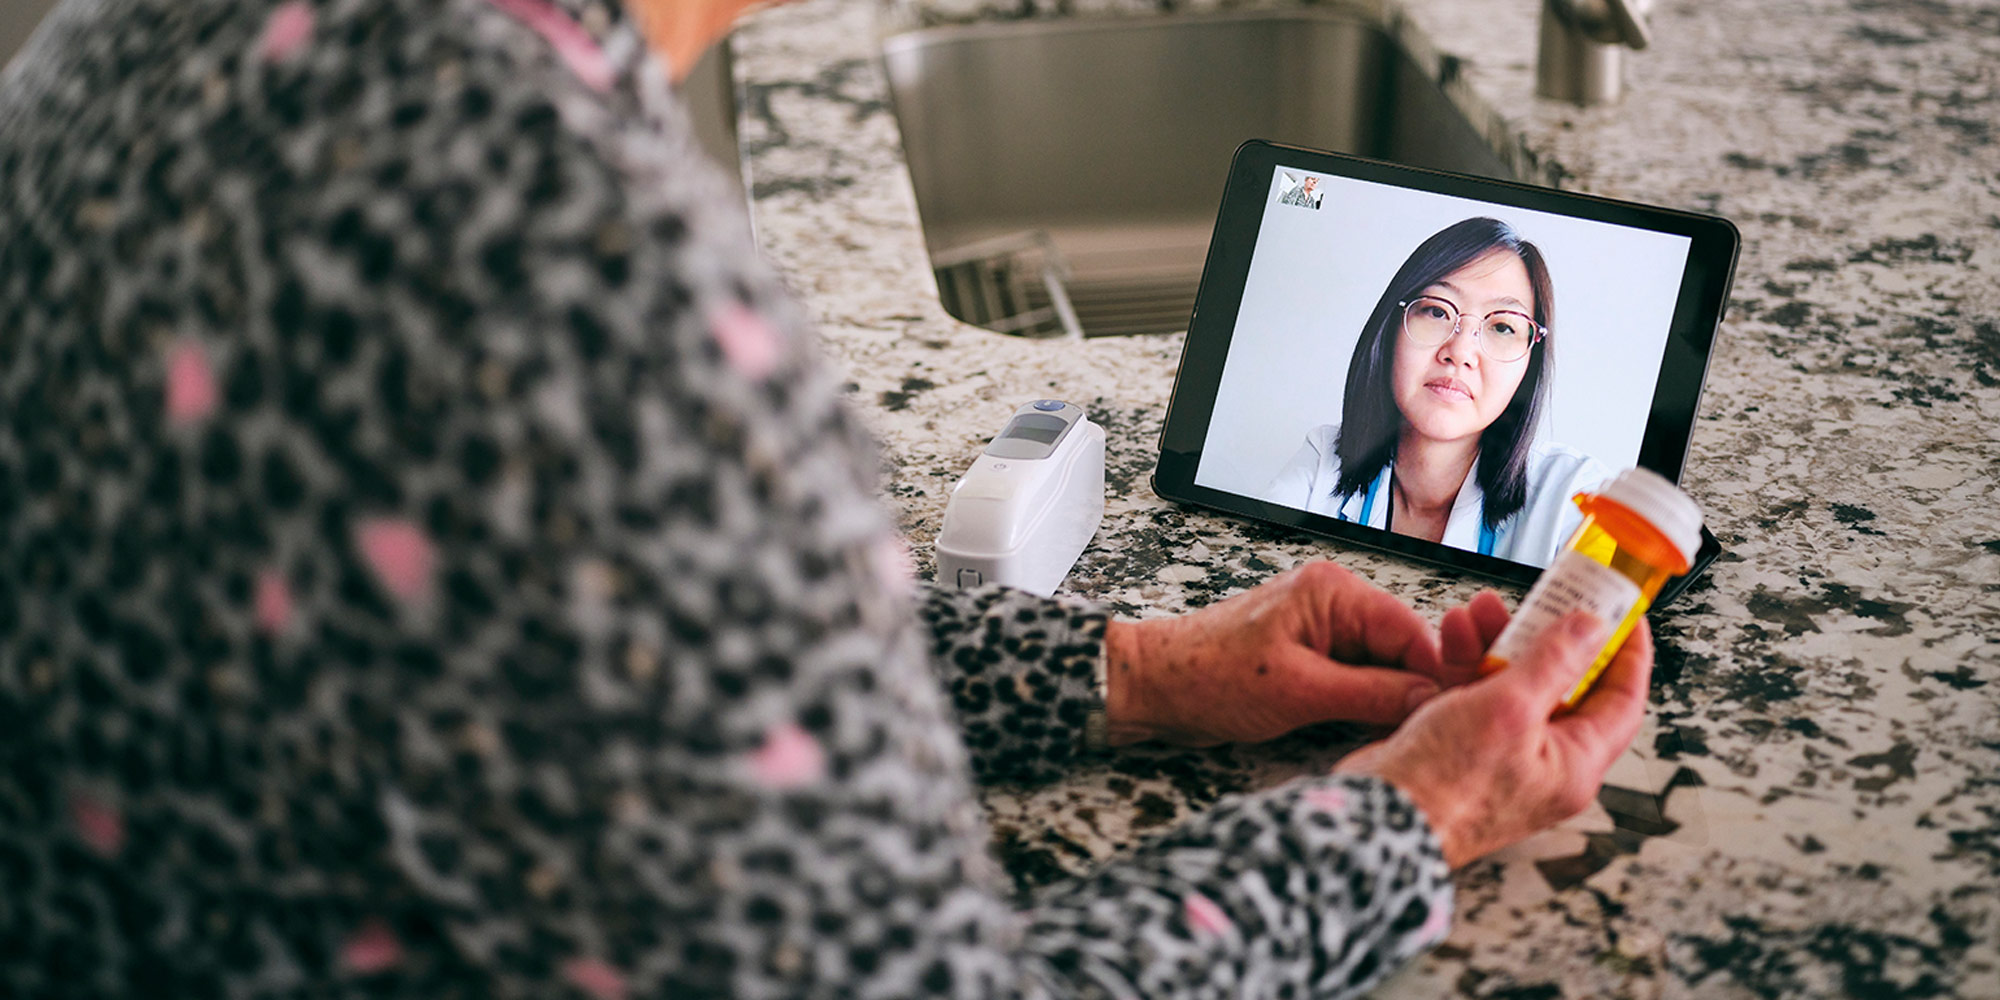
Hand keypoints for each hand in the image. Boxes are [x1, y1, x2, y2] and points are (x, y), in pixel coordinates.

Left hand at [1102, 561, 1448, 747]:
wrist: (1154, 687)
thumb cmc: (1207, 677)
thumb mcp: (1300, 693)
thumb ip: (1372, 694)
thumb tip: (1431, 700)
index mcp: (1332, 592)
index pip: (1413, 631)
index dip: (1437, 676)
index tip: (1452, 715)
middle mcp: (1332, 601)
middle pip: (1403, 648)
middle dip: (1413, 691)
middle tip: (1421, 733)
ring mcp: (1322, 628)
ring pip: (1384, 666)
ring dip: (1388, 701)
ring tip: (1390, 735)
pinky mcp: (1311, 654)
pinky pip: (1358, 676)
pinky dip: (1365, 704)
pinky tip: (1366, 728)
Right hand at [1335, 593, 1653, 868]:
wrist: (1379, 812)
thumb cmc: (1443, 787)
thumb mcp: (1509, 709)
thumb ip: (1554, 661)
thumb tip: (1590, 630)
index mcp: (1574, 765)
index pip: (1621, 701)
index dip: (1626, 653)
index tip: (1622, 615)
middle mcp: (1543, 764)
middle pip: (1564, 686)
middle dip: (1547, 636)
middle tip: (1545, 601)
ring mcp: (1502, 756)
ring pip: (1515, 686)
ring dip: (1500, 644)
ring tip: (1482, 609)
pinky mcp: (1464, 748)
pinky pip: (1478, 696)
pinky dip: (1469, 664)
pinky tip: (1456, 635)